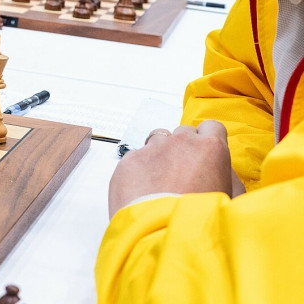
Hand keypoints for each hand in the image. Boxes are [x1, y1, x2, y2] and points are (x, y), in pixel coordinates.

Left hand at [107, 121, 233, 216]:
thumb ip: (228, 176)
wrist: (164, 234)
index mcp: (210, 147)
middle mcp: (179, 141)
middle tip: (183, 173)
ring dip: (161, 155)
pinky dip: (140, 171)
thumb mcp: (232, 199)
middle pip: (182, 133)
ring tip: (162, 182)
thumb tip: (221, 168)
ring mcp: (151, 149)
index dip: (208, 141)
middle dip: (184, 148)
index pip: (211, 127)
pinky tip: (144, 191)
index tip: (205, 155)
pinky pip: (136, 158)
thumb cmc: (202, 221)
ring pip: (157, 141)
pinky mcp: (129, 160)